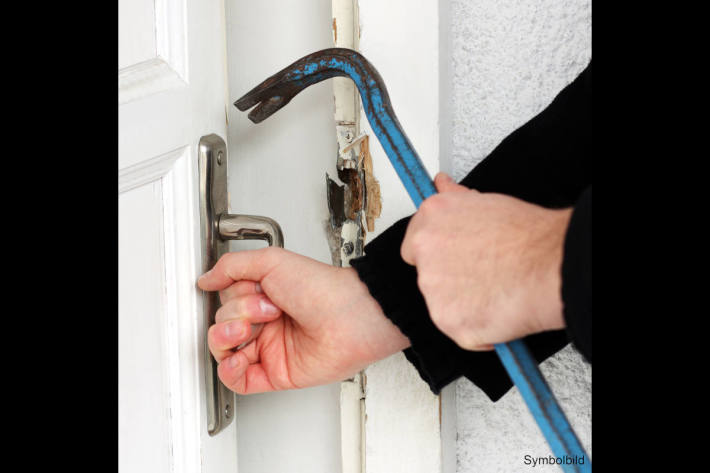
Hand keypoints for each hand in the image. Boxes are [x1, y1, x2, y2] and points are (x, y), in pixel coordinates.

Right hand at [198, 247, 409, 393]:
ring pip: (223, 350)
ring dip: (226, 338)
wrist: (348, 317)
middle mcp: (265, 323)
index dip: (231, 297)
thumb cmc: (321, 288)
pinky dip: (228, 370)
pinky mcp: (274, 373)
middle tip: (266, 308)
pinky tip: (235, 357)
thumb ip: (232, 266)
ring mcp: (268, 349)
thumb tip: (206, 279)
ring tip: (249, 329)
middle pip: (221, 324)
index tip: (248, 289)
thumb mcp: (271, 261)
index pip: (224, 301)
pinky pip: (237, 380)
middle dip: (237, 313)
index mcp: (264, 296)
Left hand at [400, 172, 571, 349]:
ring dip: (463, 302)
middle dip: (450, 278)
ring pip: (441, 302)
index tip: (453, 258)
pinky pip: (457, 328)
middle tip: (483, 275)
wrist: (552, 267)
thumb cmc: (529, 237)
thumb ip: (456, 200)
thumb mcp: (488, 203)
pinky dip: (476, 327)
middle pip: (426, 273)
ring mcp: (433, 287)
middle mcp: (425, 250)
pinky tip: (498, 309)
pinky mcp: (447, 320)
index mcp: (432, 217)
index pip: (414, 242)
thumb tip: (441, 185)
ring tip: (496, 289)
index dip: (436, 254)